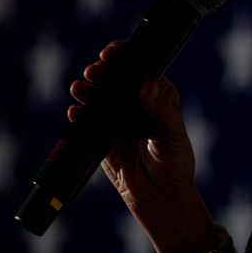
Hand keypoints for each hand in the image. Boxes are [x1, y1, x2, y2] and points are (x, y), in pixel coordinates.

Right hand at [68, 41, 216, 252]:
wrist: (160, 200)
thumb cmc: (175, 167)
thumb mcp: (173, 138)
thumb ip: (161, 112)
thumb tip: (147, 84)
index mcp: (159, 100)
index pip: (142, 71)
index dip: (127, 58)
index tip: (114, 52)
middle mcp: (137, 107)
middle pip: (117, 82)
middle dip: (104, 72)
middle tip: (96, 70)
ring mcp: (118, 122)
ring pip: (100, 99)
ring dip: (88, 91)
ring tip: (80, 87)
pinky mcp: (103, 140)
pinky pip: (88, 124)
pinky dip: (80, 116)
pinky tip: (76, 112)